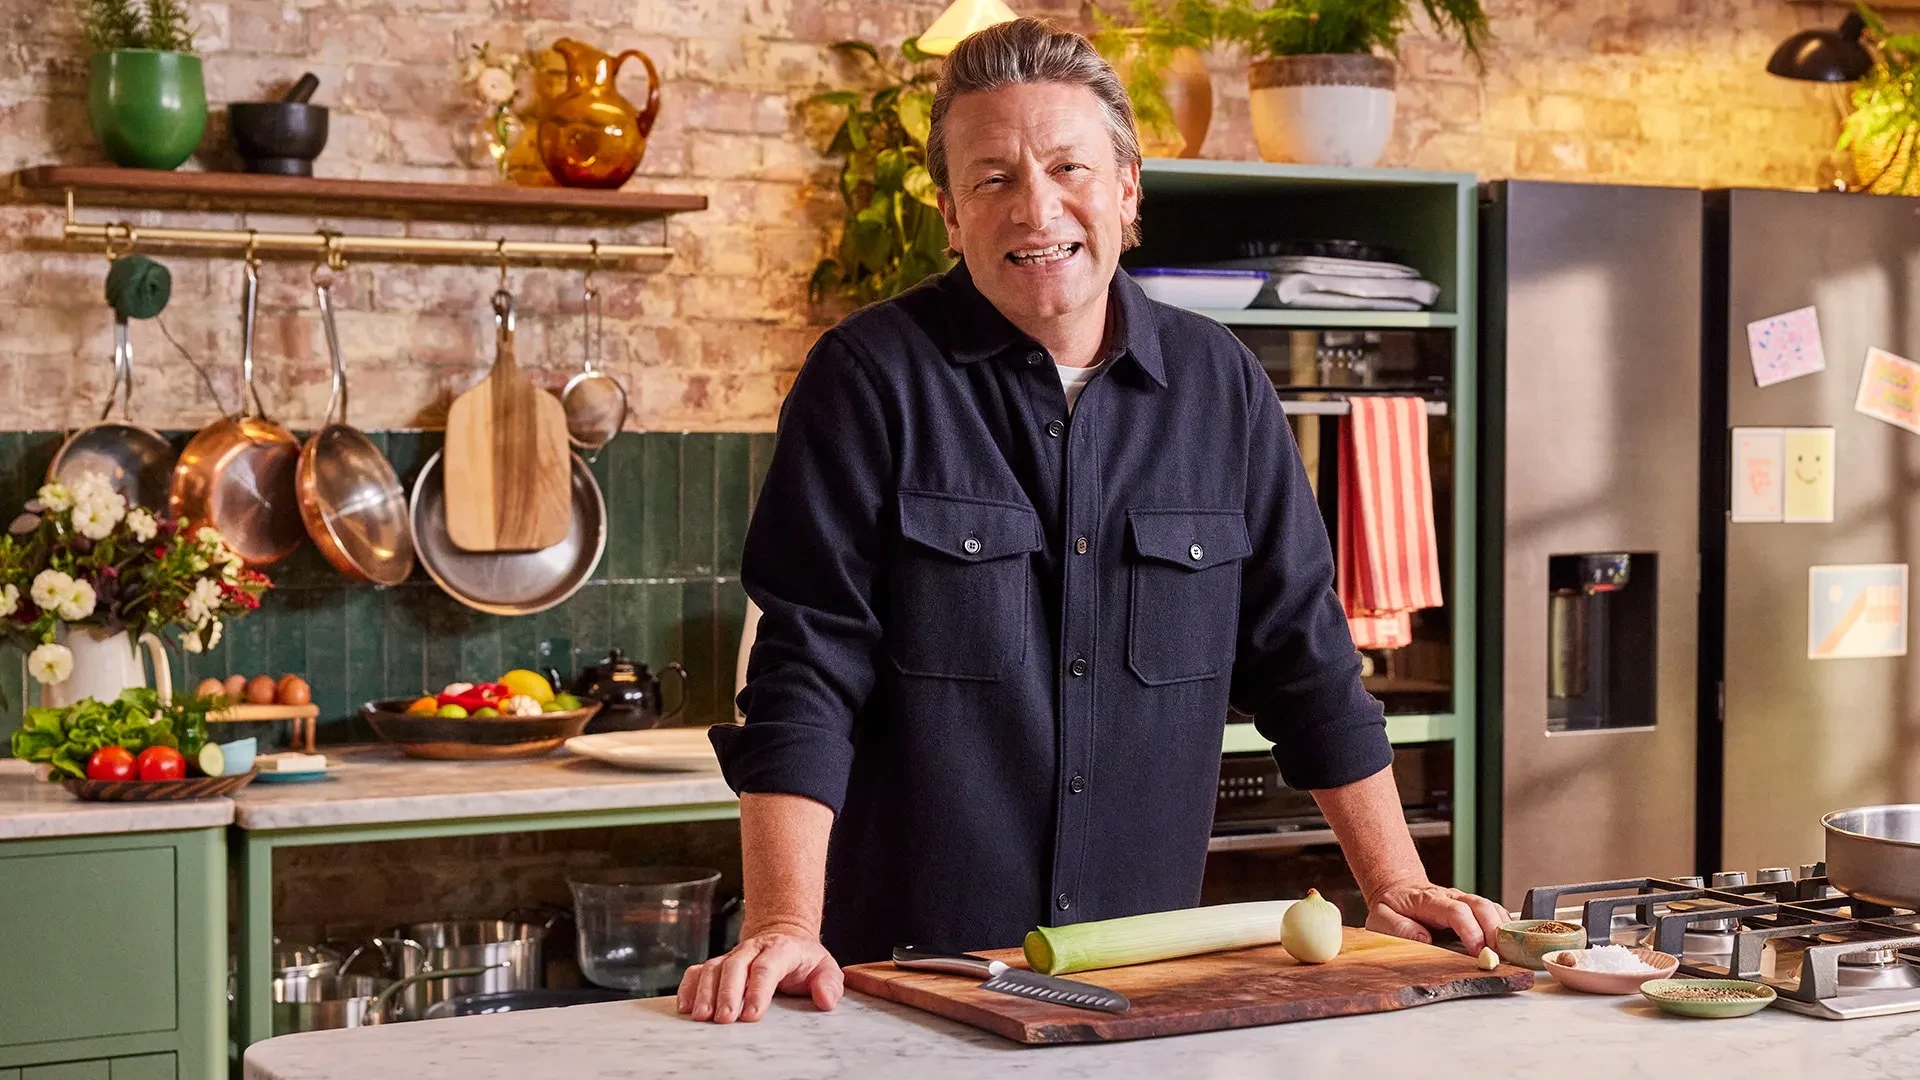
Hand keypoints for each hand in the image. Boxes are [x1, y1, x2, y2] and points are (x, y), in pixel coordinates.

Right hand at [676, 928, 842, 1023]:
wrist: (784, 937)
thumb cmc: (804, 960)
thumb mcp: (825, 968)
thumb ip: (829, 984)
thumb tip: (826, 1000)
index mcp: (781, 949)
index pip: (767, 966)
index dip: (758, 990)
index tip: (752, 1015)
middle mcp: (753, 949)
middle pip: (735, 966)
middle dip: (728, 993)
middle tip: (724, 1019)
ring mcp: (733, 955)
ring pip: (714, 967)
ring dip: (705, 992)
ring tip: (702, 1017)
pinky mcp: (718, 964)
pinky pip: (698, 971)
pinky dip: (689, 986)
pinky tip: (686, 1007)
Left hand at [1365, 880, 1508, 954]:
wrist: (1398, 889)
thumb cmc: (1392, 907)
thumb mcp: (1381, 918)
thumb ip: (1398, 928)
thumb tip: (1424, 939)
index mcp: (1429, 900)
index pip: (1456, 911)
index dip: (1470, 931)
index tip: (1477, 951)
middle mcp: (1452, 897)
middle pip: (1481, 906)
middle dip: (1494, 931)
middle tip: (1499, 956)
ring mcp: (1464, 901)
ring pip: (1492, 908)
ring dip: (1503, 930)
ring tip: (1507, 953)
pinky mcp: (1472, 908)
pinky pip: (1495, 913)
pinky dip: (1505, 927)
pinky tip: (1507, 944)